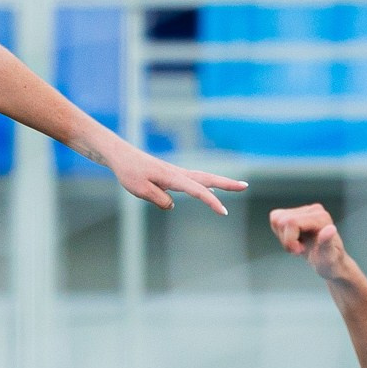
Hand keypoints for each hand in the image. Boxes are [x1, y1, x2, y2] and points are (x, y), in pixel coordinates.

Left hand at [107, 142, 244, 215]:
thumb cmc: (129, 172)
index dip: (211, 201)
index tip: (224, 211)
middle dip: (227, 183)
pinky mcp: (171, 175)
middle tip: (245, 186)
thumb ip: (159, 199)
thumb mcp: (141, 190)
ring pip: (203, 178)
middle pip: (207, 178)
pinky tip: (210, 189)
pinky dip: (206, 184)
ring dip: (220, 182)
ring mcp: (176, 173)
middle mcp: (177, 173)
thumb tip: (172, 205)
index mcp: (172, 177)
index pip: (197, 190)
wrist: (121, 156)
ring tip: (237, 186)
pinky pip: (193, 180)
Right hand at [269, 203, 349, 277]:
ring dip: (283, 237)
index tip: (299, 252)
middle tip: (299, 250)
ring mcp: (305, 210)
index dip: (289, 240)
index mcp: (321, 218)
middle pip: (281, 220)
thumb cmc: (330, 263)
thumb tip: (331, 228)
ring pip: (276, 218)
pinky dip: (282, 234)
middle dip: (286, 240)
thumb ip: (327, 243)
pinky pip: (276, 219)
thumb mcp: (329, 258)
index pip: (291, 222)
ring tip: (298, 245)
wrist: (331, 263)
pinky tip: (295, 240)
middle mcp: (314, 210)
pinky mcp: (297, 213)